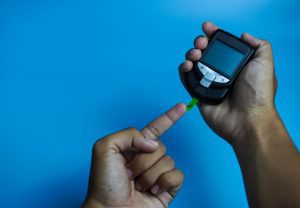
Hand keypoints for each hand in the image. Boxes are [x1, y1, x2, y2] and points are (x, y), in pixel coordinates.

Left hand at [83, 103, 185, 207]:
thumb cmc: (103, 183)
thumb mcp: (105, 148)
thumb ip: (129, 134)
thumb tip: (153, 144)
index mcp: (134, 147)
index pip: (156, 128)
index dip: (169, 117)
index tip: (183, 106)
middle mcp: (147, 158)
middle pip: (160, 146)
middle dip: (143, 160)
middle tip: (128, 173)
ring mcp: (158, 173)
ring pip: (168, 161)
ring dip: (150, 175)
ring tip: (136, 185)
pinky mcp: (167, 188)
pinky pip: (177, 176)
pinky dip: (164, 182)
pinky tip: (152, 191)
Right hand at [179, 22, 276, 142]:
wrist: (247, 118)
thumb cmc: (258, 93)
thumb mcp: (265, 63)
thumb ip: (259, 45)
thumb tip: (245, 35)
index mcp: (235, 64)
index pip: (220, 45)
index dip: (213, 34)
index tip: (208, 28)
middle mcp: (220, 71)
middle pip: (204, 52)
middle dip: (200, 43)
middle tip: (202, 43)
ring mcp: (208, 82)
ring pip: (193, 63)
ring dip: (191, 54)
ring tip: (195, 55)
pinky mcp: (198, 92)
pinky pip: (186, 79)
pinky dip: (183, 69)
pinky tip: (187, 65)